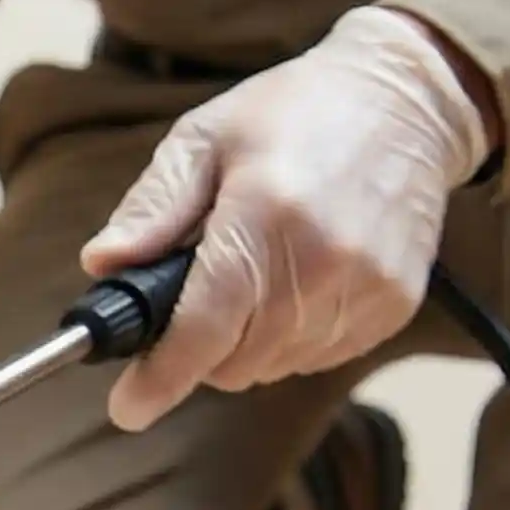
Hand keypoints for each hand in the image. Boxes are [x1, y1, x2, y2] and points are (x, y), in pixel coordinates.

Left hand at [81, 6, 496, 430]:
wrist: (407, 100)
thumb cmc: (292, 114)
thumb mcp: (203, 138)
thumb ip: (151, 207)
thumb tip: (102, 264)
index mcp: (266, 215)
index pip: (204, 326)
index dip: (161, 377)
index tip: (128, 408)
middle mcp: (324, 260)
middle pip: (233, 361)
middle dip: (197, 348)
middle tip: (194, 297)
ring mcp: (366, 287)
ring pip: (272, 366)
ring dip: (244, 345)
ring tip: (251, 279)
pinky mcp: (394, 305)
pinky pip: (317, 356)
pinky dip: (289, 339)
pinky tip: (293, 285)